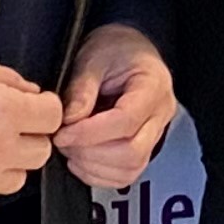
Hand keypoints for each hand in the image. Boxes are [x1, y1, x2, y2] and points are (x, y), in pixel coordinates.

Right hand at [0, 50, 65, 214]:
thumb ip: (9, 80)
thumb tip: (29, 93)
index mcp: (3, 111)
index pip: (53, 117)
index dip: (45, 109)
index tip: (37, 108)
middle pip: (40, 152)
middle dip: (29, 136)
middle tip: (11, 125)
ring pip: (17, 179)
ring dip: (8, 163)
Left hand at [55, 25, 179, 192]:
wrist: (127, 49)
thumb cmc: (113, 48)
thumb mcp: (93, 57)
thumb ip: (81, 89)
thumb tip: (69, 121)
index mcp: (153, 86)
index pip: (126, 121)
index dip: (90, 133)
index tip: (62, 133)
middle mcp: (160, 114)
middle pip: (132, 152)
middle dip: (91, 153)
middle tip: (64, 140)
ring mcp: (155, 134)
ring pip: (130, 168)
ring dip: (93, 166)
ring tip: (71, 148)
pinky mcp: (144, 147)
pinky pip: (126, 175)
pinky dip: (99, 175)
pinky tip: (81, 159)